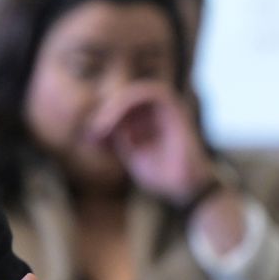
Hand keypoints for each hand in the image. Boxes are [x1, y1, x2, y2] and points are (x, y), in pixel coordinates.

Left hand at [84, 81, 213, 205]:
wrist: (185, 188)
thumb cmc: (161, 175)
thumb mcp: (132, 154)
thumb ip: (119, 138)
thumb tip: (96, 128)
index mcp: (151, 121)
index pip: (123, 110)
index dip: (105, 121)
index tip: (93, 140)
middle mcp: (160, 112)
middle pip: (126, 100)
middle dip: (106, 115)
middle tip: (94, 135)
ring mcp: (169, 108)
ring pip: (134, 93)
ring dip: (115, 108)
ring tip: (103, 128)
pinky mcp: (175, 106)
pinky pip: (149, 92)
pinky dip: (128, 102)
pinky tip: (116, 121)